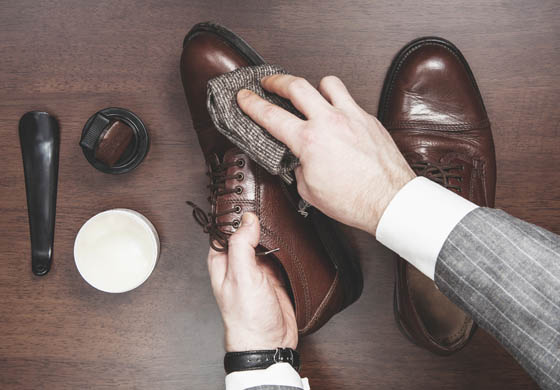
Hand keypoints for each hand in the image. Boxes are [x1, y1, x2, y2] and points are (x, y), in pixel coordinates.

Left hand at [207, 212, 297, 351]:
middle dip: (256, 220)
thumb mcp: (241, 277)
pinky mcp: (274, 276)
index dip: (234, 213)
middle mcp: (238, 263)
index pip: (224, 229)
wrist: (269, 342)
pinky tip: (290, 237)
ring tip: (280, 216)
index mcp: (222, 261)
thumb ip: (242, 245)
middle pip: (246, 232)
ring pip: (263, 241)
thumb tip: (247, 219)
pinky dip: (285, 246)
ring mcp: (257, 269)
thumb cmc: (246, 318)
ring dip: (272, 232)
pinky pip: (279, 254)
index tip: (246, 197)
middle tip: (267, 202)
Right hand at [236, 75, 414, 234]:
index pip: (271, 115)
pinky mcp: (369, 119)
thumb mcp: (309, 190)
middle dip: (277, 80)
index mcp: (309, 141)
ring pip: (328, 83)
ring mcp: (352, 116)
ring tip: (309, 94)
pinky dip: (338, 104)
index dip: (252, 103)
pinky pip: (349, 100)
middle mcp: (330, 122)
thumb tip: (298, 159)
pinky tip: (336, 117)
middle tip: (269, 82)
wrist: (389, 201)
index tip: (244, 96)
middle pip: (296, 85)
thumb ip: (298, 168)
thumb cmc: (354, 200)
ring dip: (313, 86)